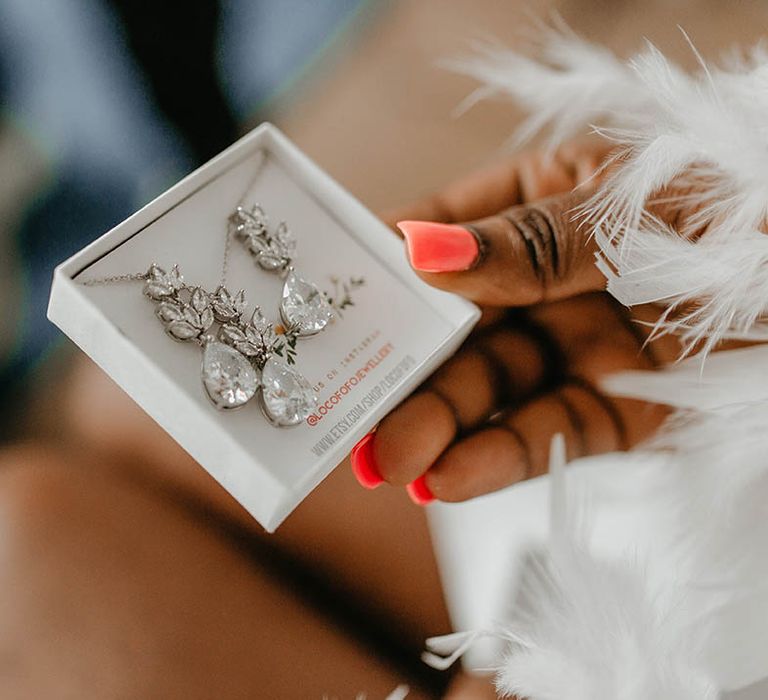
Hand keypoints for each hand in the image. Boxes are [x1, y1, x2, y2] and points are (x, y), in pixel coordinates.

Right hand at [351, 140, 677, 503]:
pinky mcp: (625, 402)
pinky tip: (450, 479)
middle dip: (407, 375)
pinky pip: (553, 431)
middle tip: (356, 421)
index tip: (333, 312)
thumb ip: (527, 239)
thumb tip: (418, 251)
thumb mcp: (631, 203)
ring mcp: (587, 339)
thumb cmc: (747, 198)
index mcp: (551, 193)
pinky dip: (503, 457)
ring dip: (442, 429)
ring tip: (389, 465)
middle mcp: (557, 271)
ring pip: (498, 389)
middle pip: (461, 326)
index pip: (446, 234)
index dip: (389, 275)